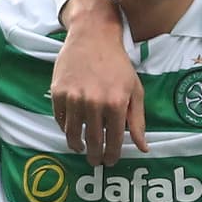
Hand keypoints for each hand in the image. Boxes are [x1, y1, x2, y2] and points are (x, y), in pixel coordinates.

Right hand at [51, 0, 147, 165]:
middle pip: (92, 139)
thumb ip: (138, 121)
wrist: (93, 38)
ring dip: (76, 145)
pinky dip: (65, 127)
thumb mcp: (135, 91)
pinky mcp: (58, 92)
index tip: (110, 162)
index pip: (114, 139)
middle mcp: (94, 103)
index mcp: (116, 104)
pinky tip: (71, 130)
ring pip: (72, 132)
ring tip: (81, 149)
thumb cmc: (119, 66)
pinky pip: (59, 118)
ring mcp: (73, 97)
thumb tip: (144, 148)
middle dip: (94, 155)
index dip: (112, 154)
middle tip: (95, 162)